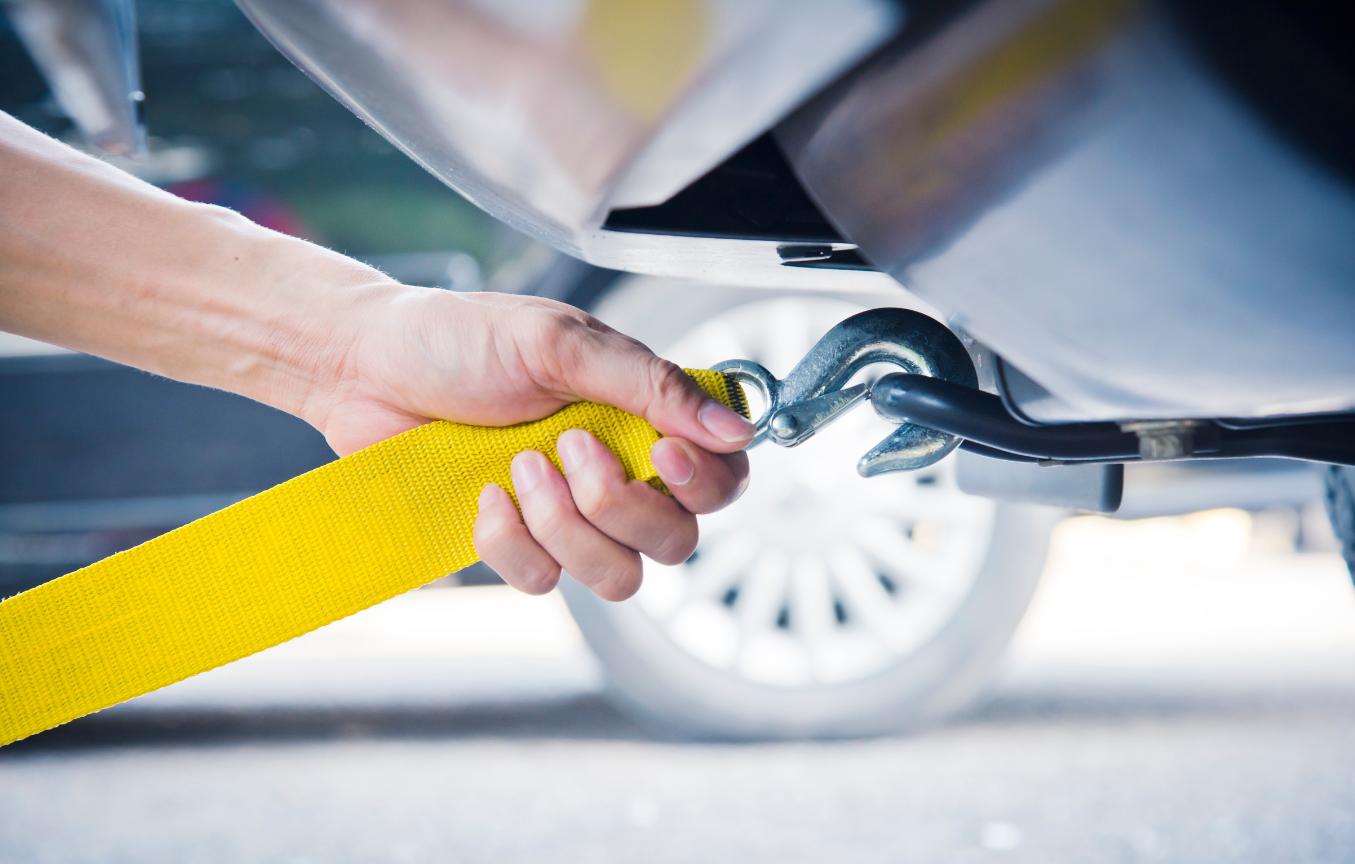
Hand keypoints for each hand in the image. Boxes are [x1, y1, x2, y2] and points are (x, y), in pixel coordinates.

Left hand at [311, 287, 752, 600]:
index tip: (663, 455)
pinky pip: (544, 582)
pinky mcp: (518, 546)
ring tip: (519, 467)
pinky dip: (512, 543)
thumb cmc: (462, 339)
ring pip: (619, 578)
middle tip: (565, 446)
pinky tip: (483, 497)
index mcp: (642, 418)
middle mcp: (619, 474)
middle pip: (677, 542)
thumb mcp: (560, 343)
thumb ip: (650, 386)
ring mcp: (570, 518)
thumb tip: (737, 429)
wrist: (366, 368)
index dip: (706, 482)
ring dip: (567, 529)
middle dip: (621, 506)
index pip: (722, 478)